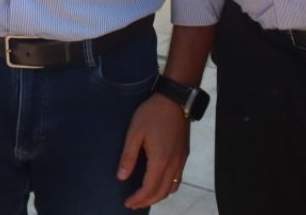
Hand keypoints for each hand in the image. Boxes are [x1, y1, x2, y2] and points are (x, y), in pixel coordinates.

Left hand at [118, 93, 189, 209]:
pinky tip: (159, 184)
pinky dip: (168, 188)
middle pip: (161, 192)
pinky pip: (178, 179)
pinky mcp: (184, 155)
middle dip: (147, 201)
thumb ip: (128, 156)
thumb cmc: (152, 113)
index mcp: (160, 160)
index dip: (138, 199)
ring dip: (158, 196)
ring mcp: (181, 160)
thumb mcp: (135, 132)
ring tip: (145, 197)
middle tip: (133, 204)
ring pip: (172, 188)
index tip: (127, 203)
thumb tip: (121, 177)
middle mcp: (173, 164)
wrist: (175, 100)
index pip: (149, 188)